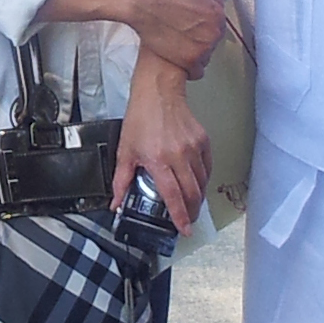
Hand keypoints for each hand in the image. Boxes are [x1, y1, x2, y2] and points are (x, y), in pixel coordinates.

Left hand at [113, 56, 211, 232]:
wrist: (158, 93)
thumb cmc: (141, 118)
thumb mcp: (125, 151)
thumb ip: (121, 180)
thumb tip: (116, 203)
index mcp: (158, 160)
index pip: (173, 196)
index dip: (180, 216)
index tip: (185, 229)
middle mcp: (179, 156)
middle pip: (192, 193)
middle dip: (192, 211)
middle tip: (189, 220)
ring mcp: (194, 148)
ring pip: (202, 182)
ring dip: (198, 197)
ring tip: (191, 204)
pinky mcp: (203, 141)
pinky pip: (208, 167)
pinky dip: (204, 179)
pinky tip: (197, 183)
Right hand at [127, 0, 226, 78]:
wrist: (145, 4)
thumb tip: (218, 2)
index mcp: (218, 13)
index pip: (218, 25)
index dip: (205, 26)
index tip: (197, 28)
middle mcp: (214, 31)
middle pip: (213, 41)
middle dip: (201, 39)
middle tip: (185, 36)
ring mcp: (204, 47)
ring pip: (206, 57)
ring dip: (196, 53)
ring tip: (180, 48)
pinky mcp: (190, 60)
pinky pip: (197, 71)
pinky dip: (190, 69)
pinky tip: (182, 62)